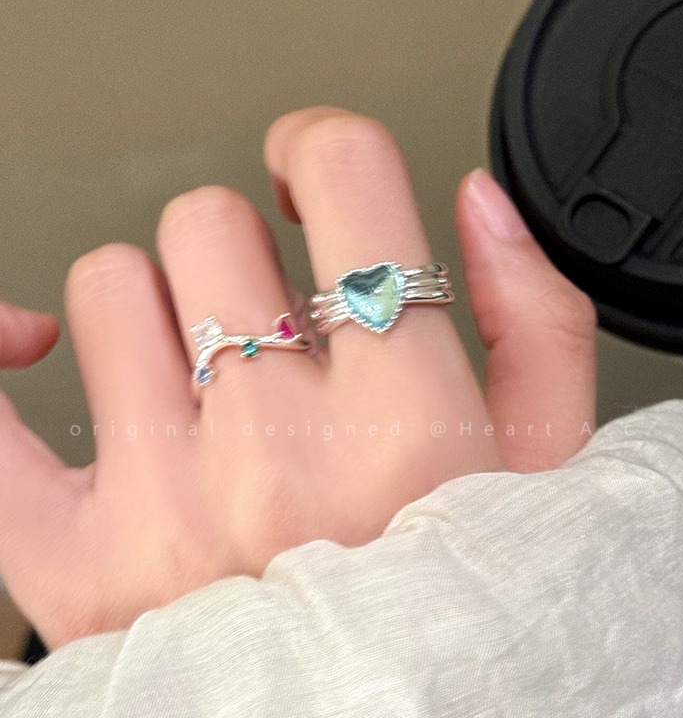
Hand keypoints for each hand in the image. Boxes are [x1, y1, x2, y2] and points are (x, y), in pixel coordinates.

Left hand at [0, 108, 595, 648]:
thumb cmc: (467, 619)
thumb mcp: (550, 473)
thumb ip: (538, 323)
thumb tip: (478, 206)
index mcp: (407, 423)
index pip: (343, 178)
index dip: (323, 145)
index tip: (314, 172)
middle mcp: (278, 455)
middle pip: (207, 222)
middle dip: (247, 251)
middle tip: (275, 316)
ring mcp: (163, 508)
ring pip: (107, 287)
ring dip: (158, 308)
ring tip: (204, 376)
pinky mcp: (70, 567)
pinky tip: (29, 349)